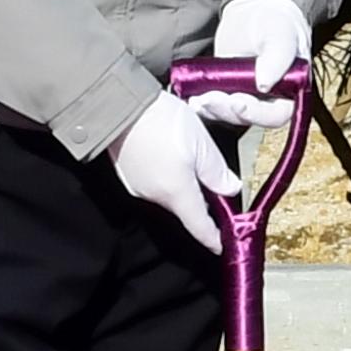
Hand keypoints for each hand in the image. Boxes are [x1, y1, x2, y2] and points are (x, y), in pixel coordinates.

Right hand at [109, 87, 242, 245]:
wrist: (120, 104)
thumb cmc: (163, 121)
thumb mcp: (201, 143)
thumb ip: (216, 171)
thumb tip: (230, 189)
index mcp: (177, 193)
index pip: (199, 227)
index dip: (212, 238)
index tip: (222, 246)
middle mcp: (154, 197)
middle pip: (184, 208)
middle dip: (199, 202)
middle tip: (213, 183)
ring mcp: (137, 188)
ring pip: (168, 194)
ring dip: (181, 185)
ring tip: (188, 158)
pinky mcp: (127, 176)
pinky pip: (153, 183)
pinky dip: (165, 176)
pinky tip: (167, 154)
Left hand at [197, 0, 312, 124]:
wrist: (254, 14)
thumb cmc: (276, 22)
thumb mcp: (279, 35)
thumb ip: (277, 57)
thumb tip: (265, 83)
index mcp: (291, 92)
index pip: (276, 114)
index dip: (256, 114)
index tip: (237, 101)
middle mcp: (271, 101)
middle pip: (249, 118)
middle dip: (227, 111)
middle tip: (209, 98)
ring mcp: (248, 99)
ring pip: (230, 114)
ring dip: (213, 109)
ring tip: (198, 99)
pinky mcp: (229, 93)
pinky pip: (217, 105)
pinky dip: (205, 105)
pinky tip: (193, 98)